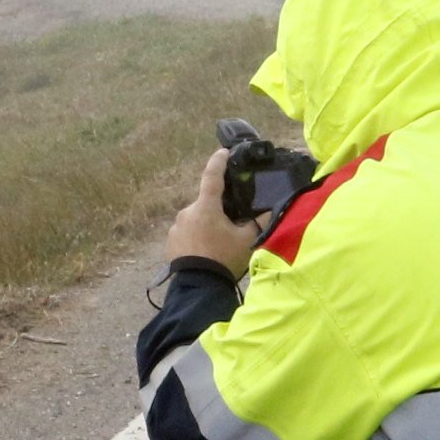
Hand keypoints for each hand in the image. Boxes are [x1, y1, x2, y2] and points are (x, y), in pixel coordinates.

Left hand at [166, 147, 261, 271]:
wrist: (198, 287)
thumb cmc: (224, 259)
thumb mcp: (247, 241)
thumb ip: (259, 222)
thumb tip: (268, 211)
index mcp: (206, 207)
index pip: (212, 177)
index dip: (218, 162)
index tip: (223, 152)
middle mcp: (187, 212)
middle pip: (206, 203)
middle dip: (218, 210)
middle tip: (231, 226)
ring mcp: (176, 226)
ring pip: (196, 218)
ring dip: (206, 224)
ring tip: (218, 244)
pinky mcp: (170, 241)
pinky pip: (186, 232)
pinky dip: (196, 236)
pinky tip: (205, 251)